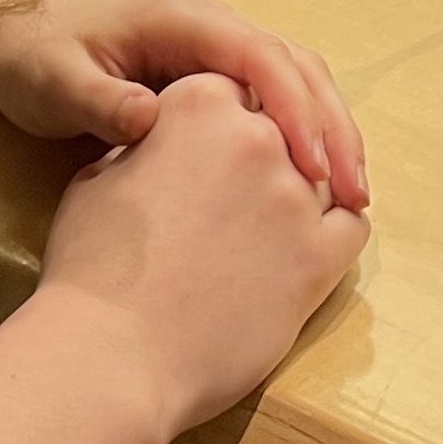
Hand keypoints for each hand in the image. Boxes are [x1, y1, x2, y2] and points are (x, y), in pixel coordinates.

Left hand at [0, 0, 368, 210]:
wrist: (17, 46)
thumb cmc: (36, 62)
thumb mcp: (55, 83)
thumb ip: (100, 100)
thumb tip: (150, 117)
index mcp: (185, 22)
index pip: (261, 57)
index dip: (295, 110)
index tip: (313, 169)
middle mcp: (214, 29)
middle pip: (298, 67)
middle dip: (332, 126)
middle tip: (356, 192)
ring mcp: (220, 52)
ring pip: (299, 83)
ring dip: (330, 133)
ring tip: (353, 196)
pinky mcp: (219, 80)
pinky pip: (279, 102)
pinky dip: (307, 138)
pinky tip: (316, 187)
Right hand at [32, 72, 368, 443]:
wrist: (112, 353)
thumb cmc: (90, 268)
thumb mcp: (97, 176)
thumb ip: (143, 144)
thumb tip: (157, 139)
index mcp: (199, 104)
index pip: (237, 90)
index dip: (226, 120)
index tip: (212, 152)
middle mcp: (257, 136)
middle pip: (285, 129)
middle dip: (266, 157)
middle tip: (240, 199)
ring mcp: (293, 196)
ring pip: (325, 175)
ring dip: (302, 193)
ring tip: (269, 230)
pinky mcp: (318, 257)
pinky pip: (352, 227)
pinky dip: (336, 231)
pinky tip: (309, 247)